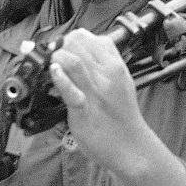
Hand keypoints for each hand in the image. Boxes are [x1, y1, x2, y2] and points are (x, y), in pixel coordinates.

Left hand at [47, 29, 157, 173]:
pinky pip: (71, 91)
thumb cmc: (122, 115)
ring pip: (74, 60)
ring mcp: (95, 92)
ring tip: (53, 63)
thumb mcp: (121, 81)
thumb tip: (91, 44)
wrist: (132, 147)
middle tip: (55, 56)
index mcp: (115, 66)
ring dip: (58, 57)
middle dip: (61, 45)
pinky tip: (54, 71)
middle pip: (79, 44)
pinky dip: (60, 78)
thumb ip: (106, 62)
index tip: (64, 47)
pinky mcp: (84, 111)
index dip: (72, 39)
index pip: (91, 37)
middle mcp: (107, 76)